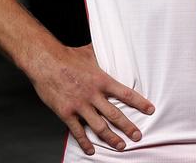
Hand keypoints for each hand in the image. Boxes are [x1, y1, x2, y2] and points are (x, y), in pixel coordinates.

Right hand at [28, 44, 154, 154]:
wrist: (45, 62)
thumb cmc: (67, 56)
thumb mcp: (90, 52)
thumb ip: (103, 55)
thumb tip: (113, 46)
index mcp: (102, 80)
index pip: (126, 93)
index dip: (140, 103)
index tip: (150, 110)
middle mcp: (93, 94)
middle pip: (115, 114)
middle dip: (128, 127)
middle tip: (138, 136)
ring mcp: (80, 105)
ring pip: (99, 126)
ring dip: (112, 138)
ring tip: (121, 146)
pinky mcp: (66, 113)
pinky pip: (77, 131)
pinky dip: (85, 142)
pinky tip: (91, 150)